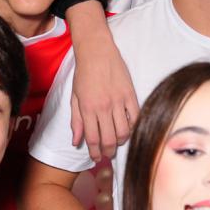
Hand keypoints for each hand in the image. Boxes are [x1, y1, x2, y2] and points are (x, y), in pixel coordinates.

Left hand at [70, 44, 138, 161]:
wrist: (97, 51)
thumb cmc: (83, 73)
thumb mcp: (74, 97)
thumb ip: (76, 121)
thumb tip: (76, 142)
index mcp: (88, 108)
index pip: (93, 138)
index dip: (95, 152)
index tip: (96, 158)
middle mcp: (104, 107)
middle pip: (109, 139)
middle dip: (108, 152)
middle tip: (107, 155)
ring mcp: (119, 101)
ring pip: (124, 131)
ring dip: (121, 142)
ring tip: (117, 142)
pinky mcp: (130, 94)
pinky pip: (135, 117)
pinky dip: (133, 126)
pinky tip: (128, 129)